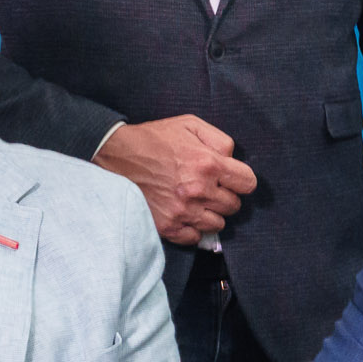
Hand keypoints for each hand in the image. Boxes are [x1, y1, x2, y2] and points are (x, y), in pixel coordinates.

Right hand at [98, 114, 257, 245]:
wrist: (114, 155)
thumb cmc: (154, 139)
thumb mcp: (189, 124)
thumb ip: (219, 140)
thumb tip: (233, 159)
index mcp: (208, 164)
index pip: (248, 183)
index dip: (240, 179)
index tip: (230, 178)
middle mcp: (198, 190)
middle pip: (234, 205)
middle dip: (225, 196)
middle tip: (208, 188)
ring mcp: (183, 211)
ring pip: (218, 224)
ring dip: (210, 213)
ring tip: (196, 201)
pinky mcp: (167, 226)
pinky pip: (195, 237)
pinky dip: (192, 228)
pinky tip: (184, 214)